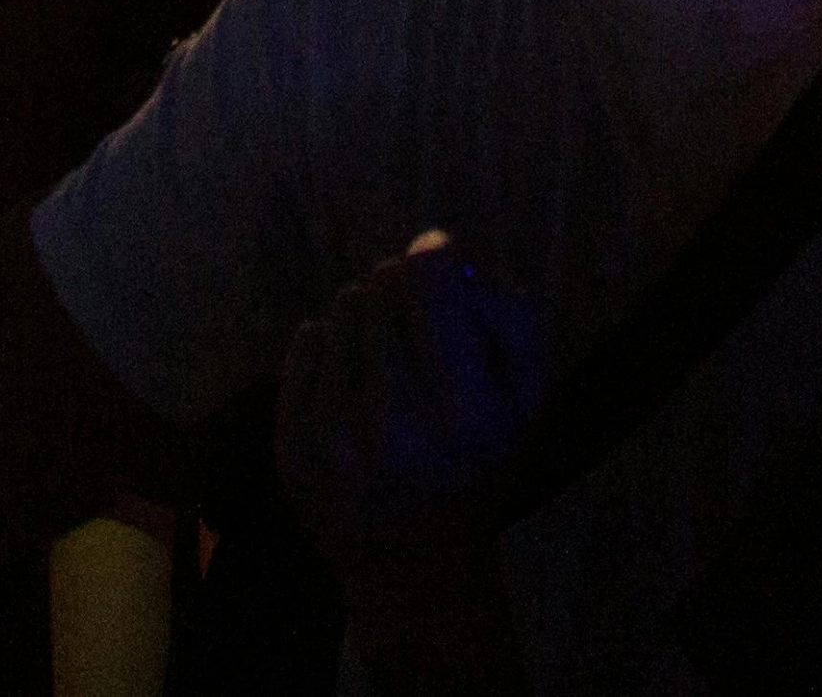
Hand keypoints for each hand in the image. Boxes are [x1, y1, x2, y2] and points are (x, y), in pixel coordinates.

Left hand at [275, 233, 549, 559]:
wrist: (415, 571)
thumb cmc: (478, 468)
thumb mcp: (528, 399)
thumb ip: (509, 315)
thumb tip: (440, 251)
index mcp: (467, 412)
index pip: (428, 279)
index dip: (435, 259)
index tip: (439, 268)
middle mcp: (398, 425)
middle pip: (380, 286)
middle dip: (401, 295)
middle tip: (418, 333)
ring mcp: (336, 439)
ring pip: (340, 309)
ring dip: (365, 321)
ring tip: (387, 365)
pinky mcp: (293, 448)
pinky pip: (304, 343)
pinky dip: (328, 349)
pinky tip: (353, 386)